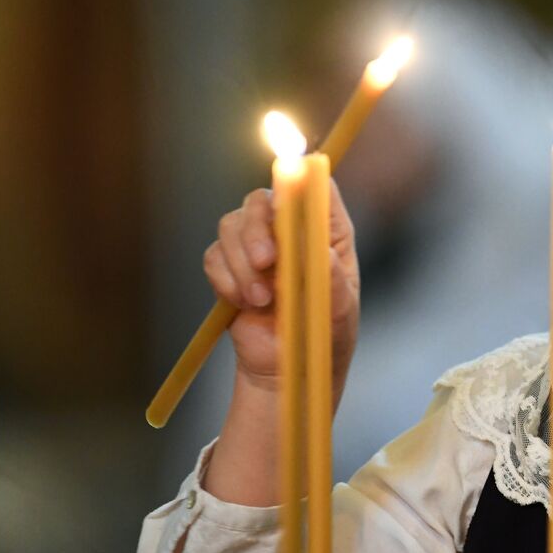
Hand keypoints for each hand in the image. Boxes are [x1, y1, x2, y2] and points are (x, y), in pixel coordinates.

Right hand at [202, 180, 359, 401]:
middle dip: (257, 228)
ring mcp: (258, 245)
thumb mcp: (338, 309)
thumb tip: (318, 248)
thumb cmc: (324, 335)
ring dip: (242, 263)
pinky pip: (214, 256)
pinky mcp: (231, 266)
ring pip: (231, 224)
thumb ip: (330, 276)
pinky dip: (226, 280)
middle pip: (262, 199)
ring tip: (261, 301)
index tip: (286, 204)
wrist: (289, 368)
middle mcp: (292, 230)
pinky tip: (244, 304)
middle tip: (266, 262)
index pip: (316, 188)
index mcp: (329, 232)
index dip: (299, 184)